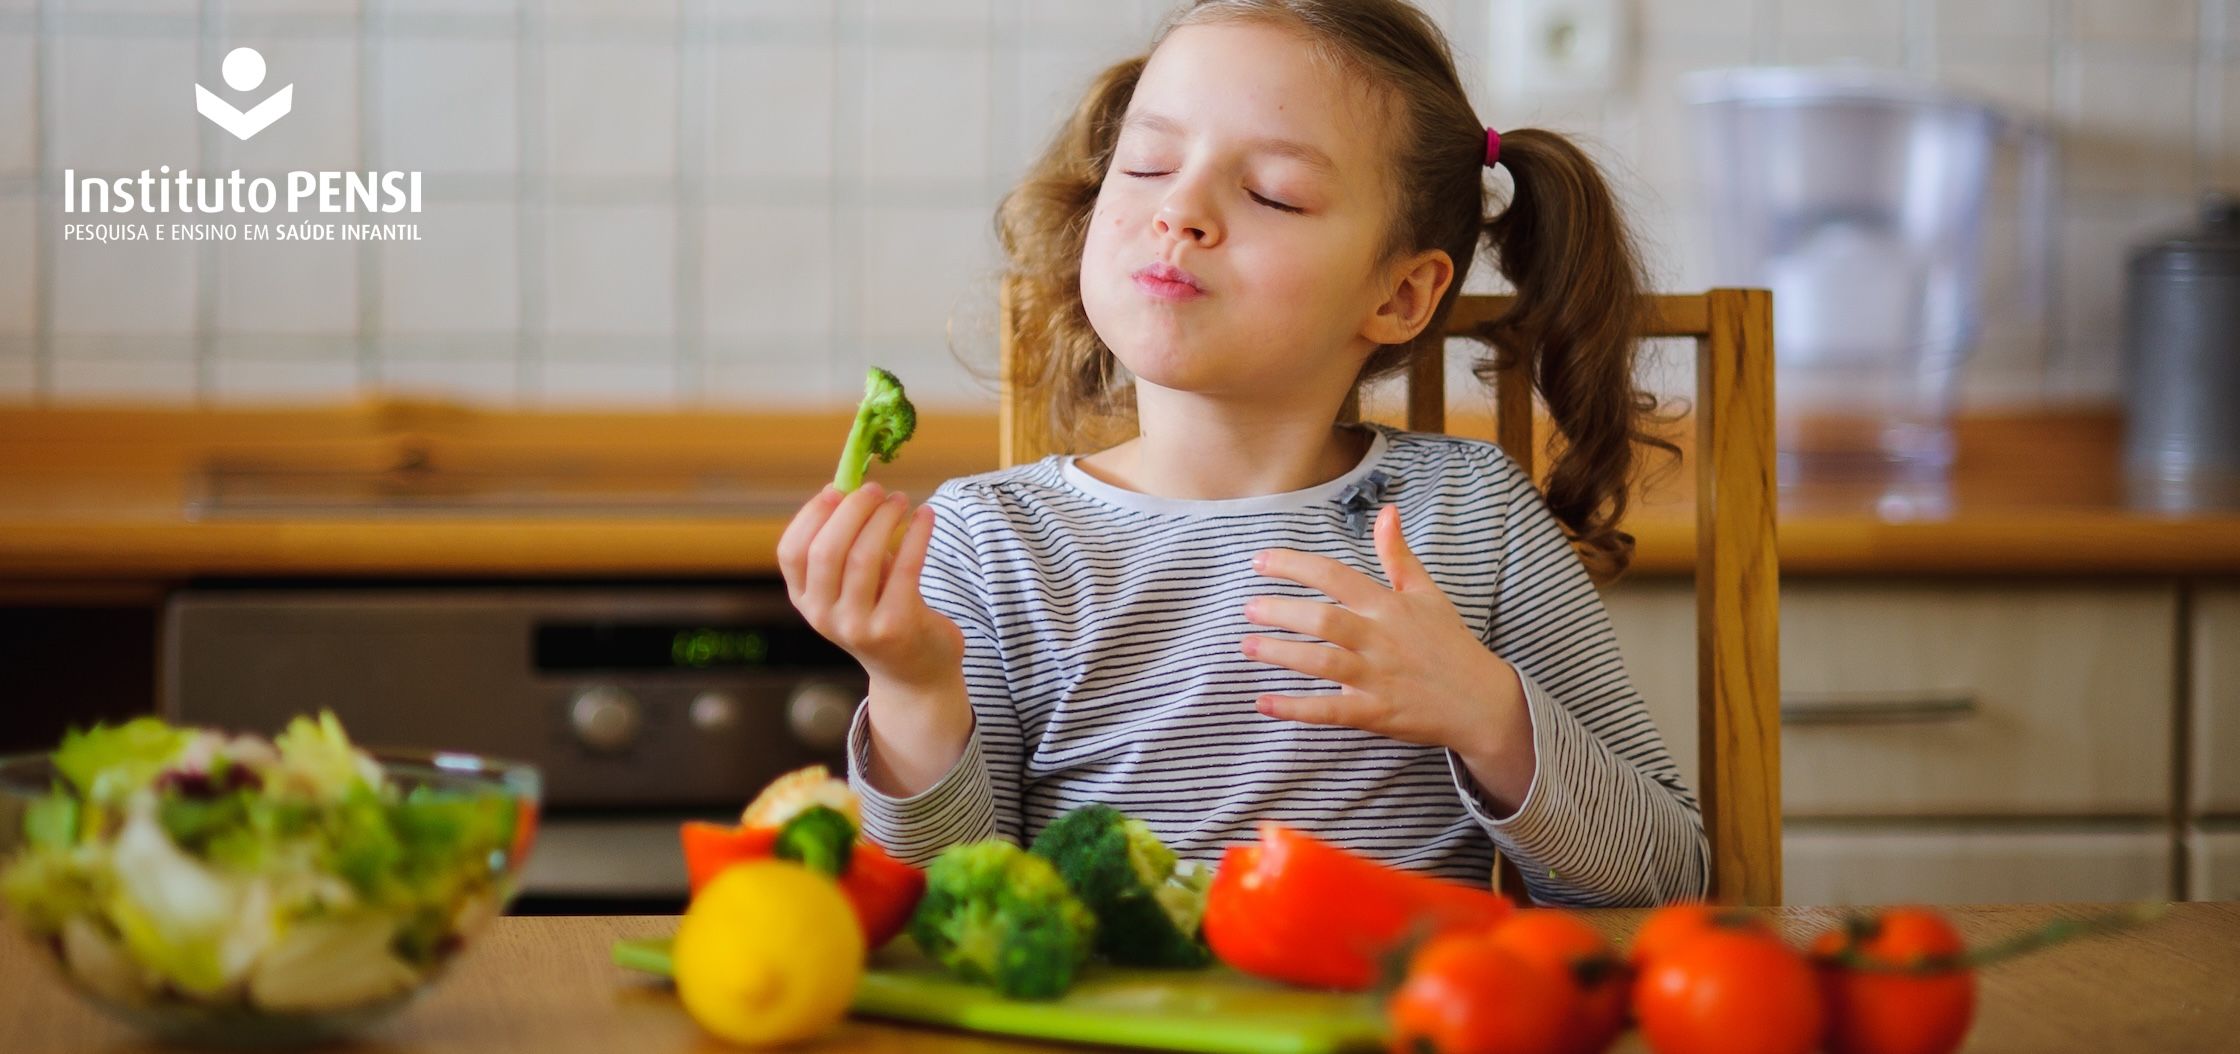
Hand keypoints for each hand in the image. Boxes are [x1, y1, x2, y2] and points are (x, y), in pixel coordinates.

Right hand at [776, 480, 964, 688]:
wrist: (913, 673)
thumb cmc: (880, 612)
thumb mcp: (850, 584)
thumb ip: (843, 544)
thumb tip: (843, 487)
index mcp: (805, 601)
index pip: (792, 552)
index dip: (812, 514)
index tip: (837, 489)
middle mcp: (823, 617)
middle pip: (827, 550)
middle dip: (852, 510)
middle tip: (876, 489)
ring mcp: (857, 626)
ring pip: (864, 556)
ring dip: (885, 518)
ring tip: (901, 500)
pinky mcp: (895, 627)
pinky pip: (905, 567)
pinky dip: (917, 534)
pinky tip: (926, 516)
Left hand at [1242, 503, 1534, 796]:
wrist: (1480, 701)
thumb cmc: (1448, 643)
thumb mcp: (1426, 592)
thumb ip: (1398, 554)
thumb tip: (1387, 510)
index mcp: (1388, 606)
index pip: (1335, 576)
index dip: (1294, 565)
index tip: (1259, 561)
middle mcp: (1380, 639)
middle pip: (1324, 619)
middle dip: (1280, 611)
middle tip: (1248, 608)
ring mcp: (1377, 677)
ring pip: (1322, 662)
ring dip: (1281, 653)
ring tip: (1247, 645)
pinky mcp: (1375, 713)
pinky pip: (1330, 710)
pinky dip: (1295, 708)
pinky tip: (1262, 702)